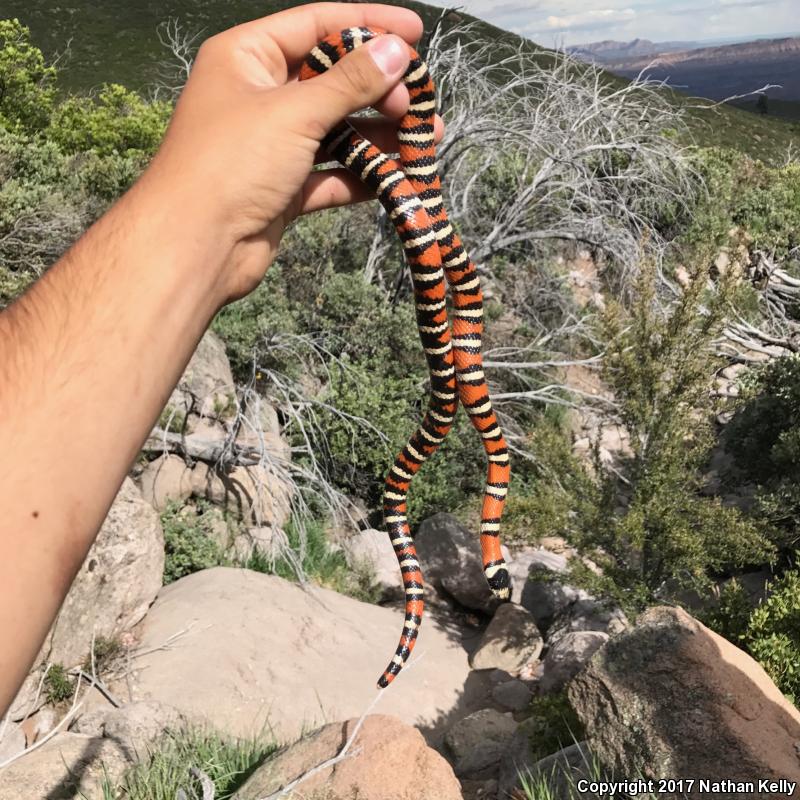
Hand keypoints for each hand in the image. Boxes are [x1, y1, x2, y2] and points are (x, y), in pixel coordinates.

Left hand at [144, 2, 443, 303]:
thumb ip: (349, 82)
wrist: (194, 246)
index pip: (316, 25)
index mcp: (247, 57)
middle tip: (419, 104)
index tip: (415, 32)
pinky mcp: (283, 189)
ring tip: (426, 140)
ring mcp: (272, 146)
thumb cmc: (231, 163)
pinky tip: (398, 178)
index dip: (367, 24)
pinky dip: (362, 176)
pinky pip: (331, 174)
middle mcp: (259, 96)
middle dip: (379, 90)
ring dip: (379, 136)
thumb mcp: (295, 112)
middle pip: (331, 80)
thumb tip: (396, 51)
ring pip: (336, 131)